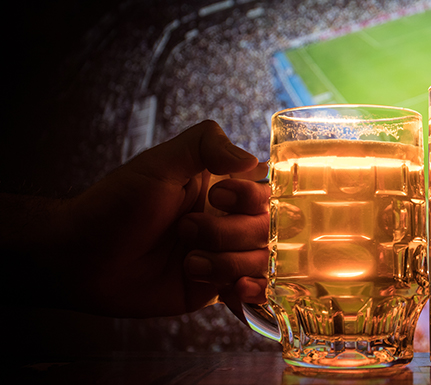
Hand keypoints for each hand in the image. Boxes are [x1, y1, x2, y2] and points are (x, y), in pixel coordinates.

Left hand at [11, 120, 269, 317]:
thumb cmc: (116, 205)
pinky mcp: (217, 287)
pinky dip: (250, 290)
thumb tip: (252, 158)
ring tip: (190, 263)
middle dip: (231, 232)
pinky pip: (255, 291)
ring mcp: (226, 254)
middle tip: (186, 230)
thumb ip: (205, 144)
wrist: (83, 259)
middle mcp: (229, 219)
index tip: (218, 196)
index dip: (252, 196)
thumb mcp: (159, 163)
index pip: (268, 188)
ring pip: (262, 260)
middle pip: (269, 227)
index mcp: (222, 185)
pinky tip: (230, 290)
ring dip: (229, 262)